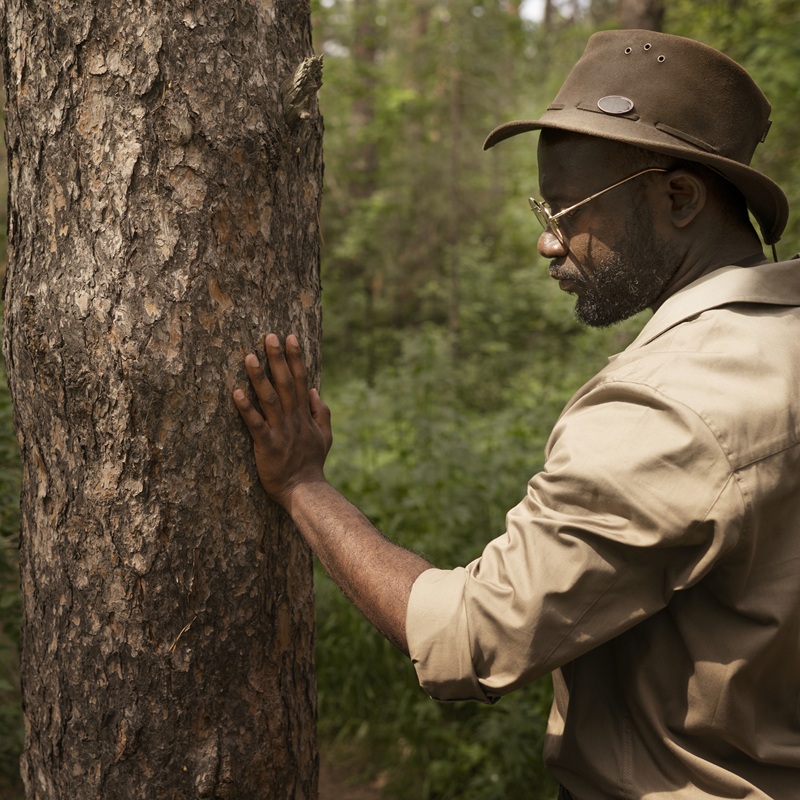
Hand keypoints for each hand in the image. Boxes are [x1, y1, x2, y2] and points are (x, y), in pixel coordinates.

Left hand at [233, 333, 331, 509]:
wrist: (305, 490)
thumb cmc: (312, 464)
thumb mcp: (325, 436)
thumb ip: (322, 413)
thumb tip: (316, 390)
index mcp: (305, 414)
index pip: (302, 380)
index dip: (296, 358)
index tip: (290, 337)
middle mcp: (294, 418)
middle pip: (286, 383)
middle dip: (278, 358)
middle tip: (269, 336)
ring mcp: (281, 431)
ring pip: (270, 399)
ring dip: (260, 377)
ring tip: (250, 357)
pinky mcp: (267, 445)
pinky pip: (255, 424)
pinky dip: (246, 408)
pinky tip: (236, 393)